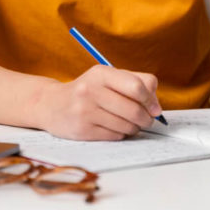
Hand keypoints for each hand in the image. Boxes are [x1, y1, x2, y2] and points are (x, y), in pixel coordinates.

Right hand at [39, 65, 162, 140]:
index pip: (137, 86)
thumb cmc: (89, 91)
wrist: (53, 105)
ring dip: (134, 128)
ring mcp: (85, 111)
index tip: (155, 108)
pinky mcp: (82, 130)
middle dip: (146, 118)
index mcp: (101, 73)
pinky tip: (115, 128)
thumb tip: (156, 106)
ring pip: (126, 125)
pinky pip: (115, 136)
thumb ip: (136, 83)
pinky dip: (121, 134)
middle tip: (147, 120)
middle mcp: (91, 90)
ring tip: (130, 124)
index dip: (151, 100)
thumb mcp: (108, 78)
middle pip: (134, 110)